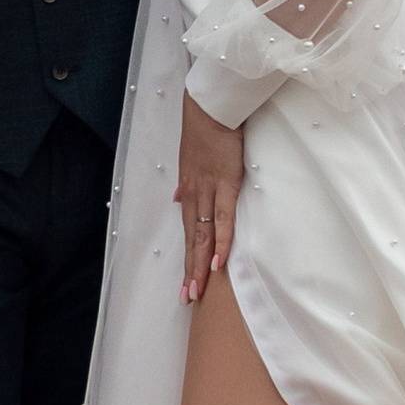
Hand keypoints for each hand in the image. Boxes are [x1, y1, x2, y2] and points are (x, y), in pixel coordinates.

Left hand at [175, 96, 243, 304]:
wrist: (211, 106)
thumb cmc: (206, 129)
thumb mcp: (190, 159)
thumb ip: (186, 183)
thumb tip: (177, 199)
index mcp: (188, 190)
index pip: (187, 230)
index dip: (187, 257)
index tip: (185, 280)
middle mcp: (194, 194)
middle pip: (191, 240)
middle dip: (189, 270)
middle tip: (188, 298)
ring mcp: (209, 191)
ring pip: (203, 235)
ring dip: (200, 265)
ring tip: (198, 290)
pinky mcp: (226, 183)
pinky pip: (223, 218)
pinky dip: (221, 241)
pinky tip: (218, 262)